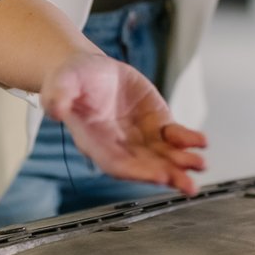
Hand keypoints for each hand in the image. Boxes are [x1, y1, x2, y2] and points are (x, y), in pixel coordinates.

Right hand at [39, 53, 206, 194]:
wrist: (89, 71)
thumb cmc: (71, 80)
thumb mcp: (60, 82)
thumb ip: (57, 95)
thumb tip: (53, 108)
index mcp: (95, 142)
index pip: (117, 164)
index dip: (138, 171)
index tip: (158, 176)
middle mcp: (120, 145)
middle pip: (145, 166)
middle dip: (167, 175)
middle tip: (187, 183)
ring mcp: (140, 137)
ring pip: (163, 156)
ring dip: (182, 163)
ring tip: (200, 165)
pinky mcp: (155, 124)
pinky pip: (174, 137)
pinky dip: (188, 140)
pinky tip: (201, 141)